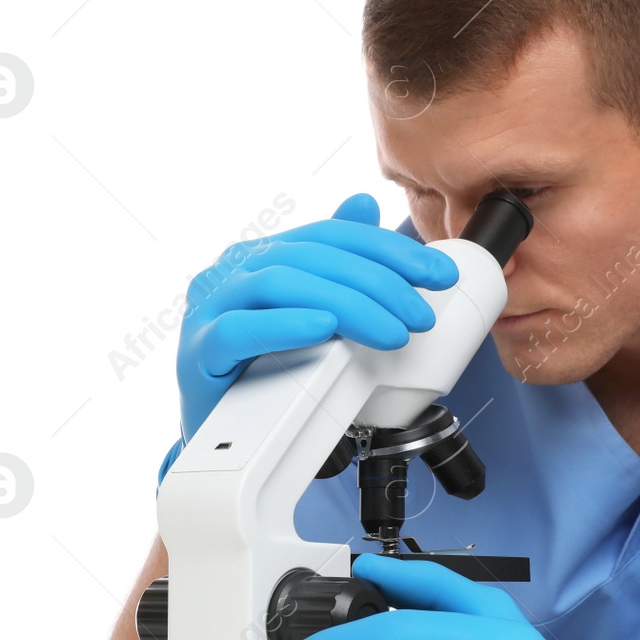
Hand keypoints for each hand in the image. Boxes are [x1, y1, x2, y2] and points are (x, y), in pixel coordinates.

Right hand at [165, 194, 457, 478]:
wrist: (217, 435)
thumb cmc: (262, 371)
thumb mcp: (306, 311)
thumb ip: (331, 262)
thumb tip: (363, 204)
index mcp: (259, 255)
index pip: (330, 236)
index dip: (389, 250)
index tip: (440, 274)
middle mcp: (231, 271)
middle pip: (310, 257)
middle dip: (377, 282)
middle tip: (419, 314)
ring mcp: (209, 308)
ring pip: (279, 285)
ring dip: (346, 305)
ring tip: (390, 332)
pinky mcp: (199, 352)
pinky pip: (239, 330)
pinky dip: (285, 325)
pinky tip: (323, 329)